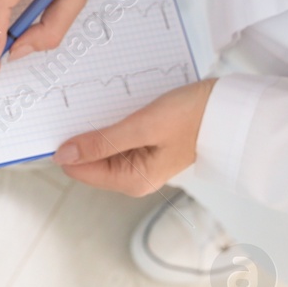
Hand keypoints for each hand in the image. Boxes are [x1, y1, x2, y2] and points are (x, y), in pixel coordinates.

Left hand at [53, 79, 213, 195]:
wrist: (228, 110)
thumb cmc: (194, 116)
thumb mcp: (142, 127)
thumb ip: (102, 142)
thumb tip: (64, 154)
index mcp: (131, 180)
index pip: (78, 169)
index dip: (67, 146)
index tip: (59, 121)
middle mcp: (133, 178)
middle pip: (87, 160)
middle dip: (83, 136)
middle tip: (87, 107)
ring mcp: (138, 164)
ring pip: (99, 147)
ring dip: (98, 128)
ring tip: (111, 105)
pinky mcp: (143, 149)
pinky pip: (115, 139)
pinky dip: (111, 124)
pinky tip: (120, 108)